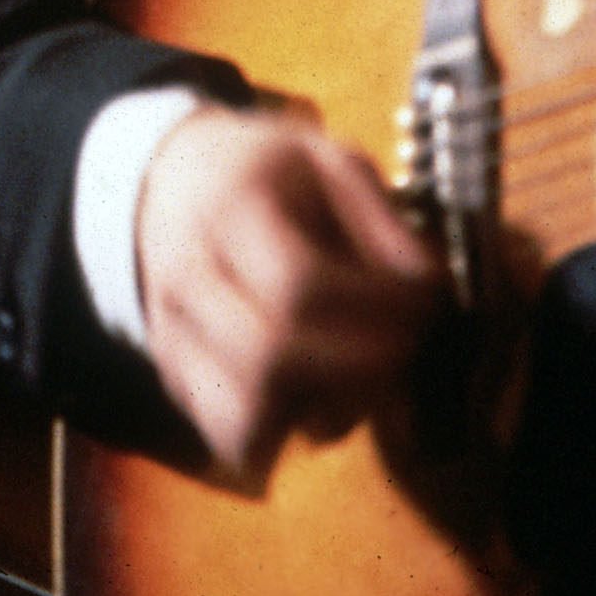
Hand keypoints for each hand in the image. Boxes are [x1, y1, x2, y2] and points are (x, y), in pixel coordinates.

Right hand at [136, 103, 441, 482]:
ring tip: (365, 376)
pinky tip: (318, 389)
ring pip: (244, 417)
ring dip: (324, 413)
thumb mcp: (326, 159)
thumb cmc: (266, 173)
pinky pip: (232, 436)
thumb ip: (379, 215)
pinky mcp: (175, 378)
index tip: (425, 305)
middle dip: (361, 371)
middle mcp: (186, 278)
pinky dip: (287, 431)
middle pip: (269, 361)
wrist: (172, 180)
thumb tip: (425, 287)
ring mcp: (171, 335)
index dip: (376, 309)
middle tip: (406, 349)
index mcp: (227, 211)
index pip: (298, 286)